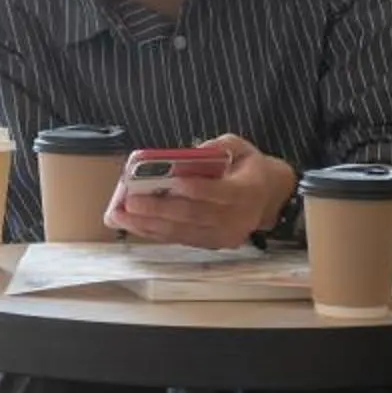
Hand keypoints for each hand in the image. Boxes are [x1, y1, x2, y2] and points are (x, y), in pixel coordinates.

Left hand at [105, 134, 295, 250]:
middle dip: (160, 209)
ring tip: (122, 216)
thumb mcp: (239, 147)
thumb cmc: (248, 167)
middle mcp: (238, 218)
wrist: (269, 197)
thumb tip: (185, 155)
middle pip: (195, 215)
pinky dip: (155, 232)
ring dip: (150, 225)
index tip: (170, 182)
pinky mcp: (212, 245)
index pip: (220, 192)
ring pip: (184, 232)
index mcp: (248, 191)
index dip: (196, 188)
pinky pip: (181, 239)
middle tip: (131, 201)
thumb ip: (216, 147)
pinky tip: (134, 224)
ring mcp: (225, 236)